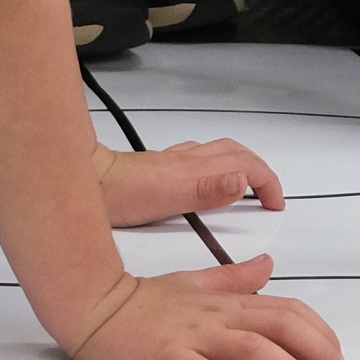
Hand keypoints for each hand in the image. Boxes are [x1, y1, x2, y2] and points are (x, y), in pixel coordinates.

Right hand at [66, 255, 345, 359]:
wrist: (93, 304)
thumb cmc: (143, 300)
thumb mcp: (196, 283)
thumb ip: (234, 279)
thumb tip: (268, 267)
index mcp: (227, 301)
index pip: (287, 310)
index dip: (319, 333)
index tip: (336, 358)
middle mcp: (218, 316)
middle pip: (280, 325)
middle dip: (318, 352)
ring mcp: (194, 335)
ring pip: (252, 347)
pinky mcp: (167, 355)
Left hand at [96, 135, 287, 224]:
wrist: (84, 181)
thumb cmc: (117, 193)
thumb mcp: (167, 198)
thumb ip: (207, 191)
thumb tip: (243, 181)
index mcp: (194, 170)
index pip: (246, 167)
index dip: (268, 184)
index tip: (275, 204)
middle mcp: (186, 162)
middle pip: (236, 154)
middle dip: (260, 170)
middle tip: (269, 194)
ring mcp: (172, 164)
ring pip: (217, 155)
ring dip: (240, 165)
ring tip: (247, 185)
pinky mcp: (158, 170)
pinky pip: (196, 162)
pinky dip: (213, 169)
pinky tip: (204, 183)